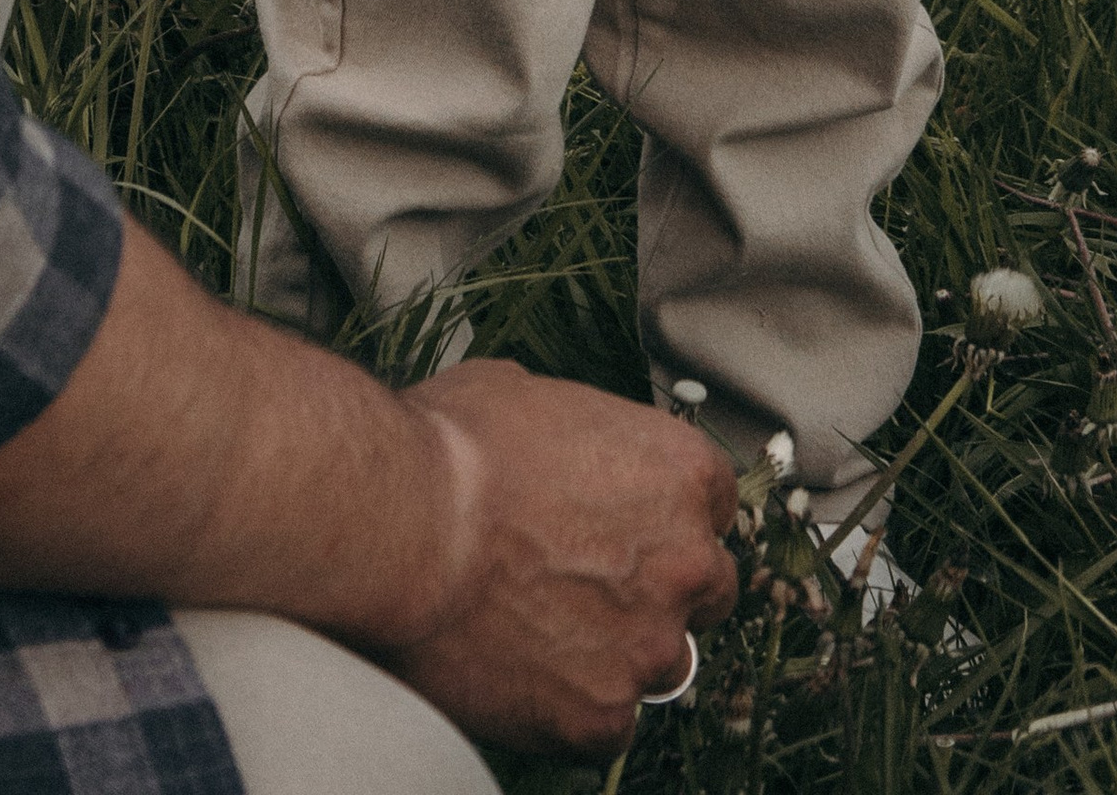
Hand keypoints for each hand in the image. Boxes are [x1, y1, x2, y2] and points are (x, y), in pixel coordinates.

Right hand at [379, 362, 737, 754]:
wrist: (402, 529)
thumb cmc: (452, 454)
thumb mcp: (524, 393)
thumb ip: (576, 430)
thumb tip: (556, 442)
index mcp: (678, 471)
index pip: (715, 504)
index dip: (666, 514)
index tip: (632, 524)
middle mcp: (685, 561)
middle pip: (708, 586)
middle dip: (660, 586)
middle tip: (590, 581)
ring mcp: (650, 645)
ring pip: (663, 662)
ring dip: (620, 650)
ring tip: (547, 631)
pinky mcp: (603, 714)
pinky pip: (611, 724)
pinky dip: (575, 707)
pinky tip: (527, 675)